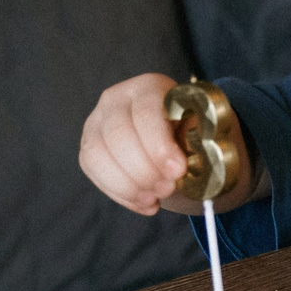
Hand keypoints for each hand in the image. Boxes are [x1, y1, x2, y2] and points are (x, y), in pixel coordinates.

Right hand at [79, 73, 195, 214]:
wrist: (177, 144)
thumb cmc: (192, 133)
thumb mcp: (202, 129)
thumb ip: (197, 137)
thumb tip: (191, 154)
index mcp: (149, 86)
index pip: (146, 113)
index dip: (160, 146)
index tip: (178, 171)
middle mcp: (116, 98)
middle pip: (119, 135)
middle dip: (144, 169)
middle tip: (168, 189)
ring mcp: (97, 123)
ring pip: (98, 155)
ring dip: (129, 185)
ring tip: (156, 199)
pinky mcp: (88, 148)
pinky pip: (94, 172)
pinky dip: (121, 194)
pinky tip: (145, 203)